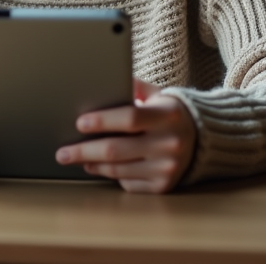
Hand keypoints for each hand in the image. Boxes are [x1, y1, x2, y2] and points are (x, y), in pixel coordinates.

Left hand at [55, 78, 196, 193]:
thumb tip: (103, 79)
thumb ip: (133, 85)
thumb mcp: (158, 94)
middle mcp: (170, 143)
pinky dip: (111, 176)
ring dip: (93, 164)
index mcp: (167, 115)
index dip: (102, 121)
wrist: (203, 140)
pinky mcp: (164, 186)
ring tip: (78, 158)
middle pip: (116, 150)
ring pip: (118, 170)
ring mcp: (168, 168)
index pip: (130, 118)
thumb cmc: (170, 113)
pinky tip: (100, 167)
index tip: (79, 123)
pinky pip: (128, 184)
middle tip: (62, 152)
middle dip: (84, 151)